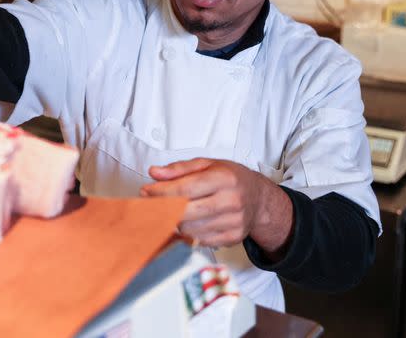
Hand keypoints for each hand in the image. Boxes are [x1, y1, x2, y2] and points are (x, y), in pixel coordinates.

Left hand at [140, 158, 292, 253]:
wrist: (259, 199)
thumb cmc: (231, 178)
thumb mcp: (208, 164)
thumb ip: (179, 169)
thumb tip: (155, 173)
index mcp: (225, 178)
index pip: (185, 188)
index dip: (161, 192)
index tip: (146, 192)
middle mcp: (231, 201)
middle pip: (186, 211)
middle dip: (162, 209)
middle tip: (150, 205)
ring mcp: (234, 222)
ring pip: (189, 229)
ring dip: (173, 222)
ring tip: (169, 212)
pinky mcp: (233, 238)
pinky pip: (199, 240)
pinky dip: (187, 233)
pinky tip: (185, 222)